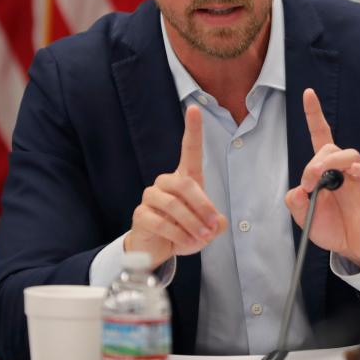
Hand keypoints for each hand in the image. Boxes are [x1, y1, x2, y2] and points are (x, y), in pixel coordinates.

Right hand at [125, 106, 227, 265]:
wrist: (158, 250)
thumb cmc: (184, 232)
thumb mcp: (206, 229)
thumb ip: (216, 223)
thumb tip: (217, 223)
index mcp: (184, 179)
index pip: (189, 150)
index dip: (192, 129)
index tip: (194, 108)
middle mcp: (166, 183)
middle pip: (186, 185)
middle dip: (203, 207)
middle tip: (212, 227)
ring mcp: (151, 196)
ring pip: (174, 204)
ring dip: (192, 224)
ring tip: (200, 238)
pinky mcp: (141, 214)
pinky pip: (161, 221)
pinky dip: (177, 234)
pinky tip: (184, 242)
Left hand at [284, 89, 359, 267]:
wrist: (353, 249)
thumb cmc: (333, 228)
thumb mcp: (305, 218)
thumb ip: (296, 203)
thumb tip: (298, 189)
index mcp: (326, 171)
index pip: (321, 135)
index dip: (314, 115)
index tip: (308, 93)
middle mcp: (343, 170)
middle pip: (331, 147)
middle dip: (315, 162)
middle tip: (309, 182)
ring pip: (350, 155)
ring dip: (332, 163)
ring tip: (322, 182)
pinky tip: (352, 174)